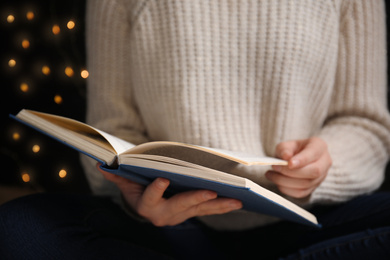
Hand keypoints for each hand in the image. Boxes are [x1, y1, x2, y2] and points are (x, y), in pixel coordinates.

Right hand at [97, 163, 241, 225]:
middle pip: (181, 207)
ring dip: (218, 206)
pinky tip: (237, 203)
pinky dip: (222, 207)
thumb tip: (100, 165)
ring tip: (236, 201)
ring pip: (200, 211)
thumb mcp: (125, 183)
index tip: (162, 179)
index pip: (150, 198)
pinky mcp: (191, 213)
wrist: (145, 207)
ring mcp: (180, 216)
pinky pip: (208, 211)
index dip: (155, 190)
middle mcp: (164, 215)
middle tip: (211, 192)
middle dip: (196, 199)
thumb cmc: (136, 189)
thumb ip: (116, 175)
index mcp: (146, 206)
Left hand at [265, 137, 331, 198]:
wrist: (295, 159)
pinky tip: (277, 182)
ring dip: (285, 181)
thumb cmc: (291, 150)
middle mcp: (325, 162)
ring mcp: (321, 177)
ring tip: (271, 175)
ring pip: (306, 184)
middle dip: (292, 172)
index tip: (289, 163)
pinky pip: (301, 193)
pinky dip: (287, 189)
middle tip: (275, 167)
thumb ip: (284, 149)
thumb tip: (286, 157)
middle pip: (314, 171)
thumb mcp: (286, 145)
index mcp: (319, 146)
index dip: (302, 160)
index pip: (314, 154)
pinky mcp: (313, 188)